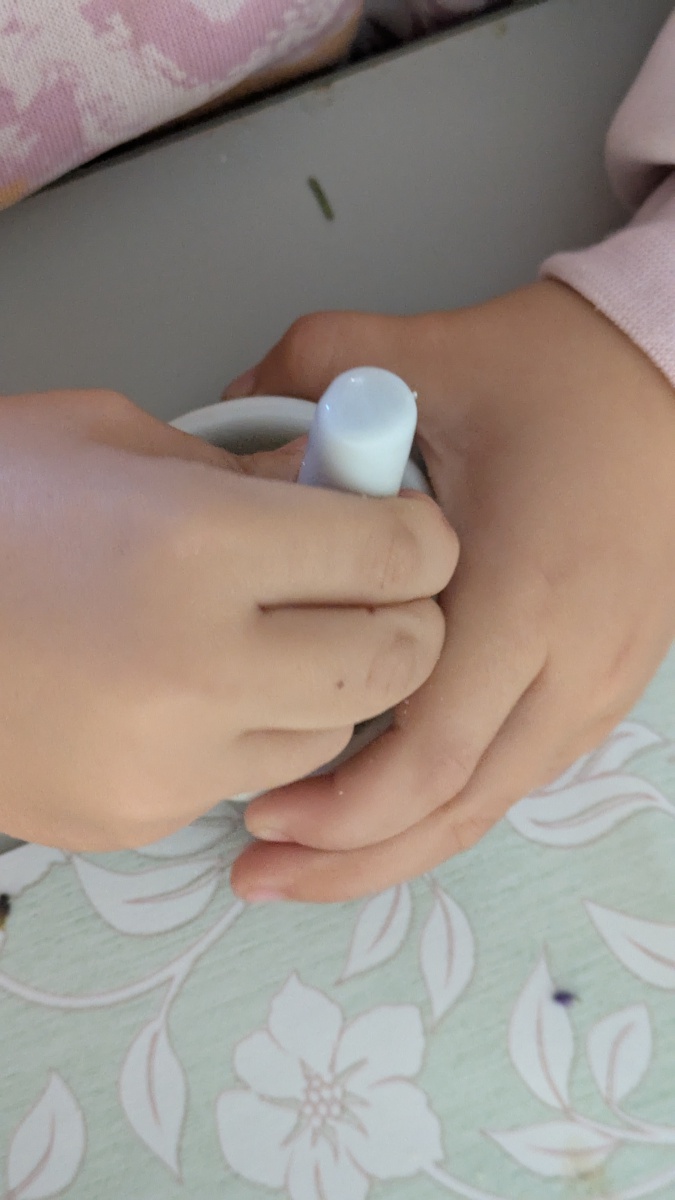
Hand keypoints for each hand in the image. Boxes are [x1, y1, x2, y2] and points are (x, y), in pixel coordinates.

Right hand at [0, 389, 455, 848]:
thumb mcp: (106, 438)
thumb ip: (235, 466)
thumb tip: (328, 487)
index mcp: (194, 545)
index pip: (397, 555)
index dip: (421, 534)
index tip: (407, 527)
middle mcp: (195, 666)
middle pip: (395, 662)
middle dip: (404, 620)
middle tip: (368, 590)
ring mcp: (165, 761)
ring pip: (331, 736)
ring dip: (328, 686)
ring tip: (266, 637)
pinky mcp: (134, 819)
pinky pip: (244, 779)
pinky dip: (247, 734)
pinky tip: (184, 688)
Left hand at [226, 281, 674, 901]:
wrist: (669, 382)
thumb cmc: (559, 376)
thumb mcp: (428, 353)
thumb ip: (314, 368)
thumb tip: (225, 408)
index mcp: (525, 594)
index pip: (433, 751)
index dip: (340, 806)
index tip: (260, 808)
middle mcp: (573, 662)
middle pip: (458, 807)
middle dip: (353, 858)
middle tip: (260, 873)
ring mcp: (600, 684)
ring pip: (493, 804)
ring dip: (399, 845)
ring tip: (312, 865)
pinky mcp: (607, 685)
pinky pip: (520, 773)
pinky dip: (447, 806)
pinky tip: (391, 811)